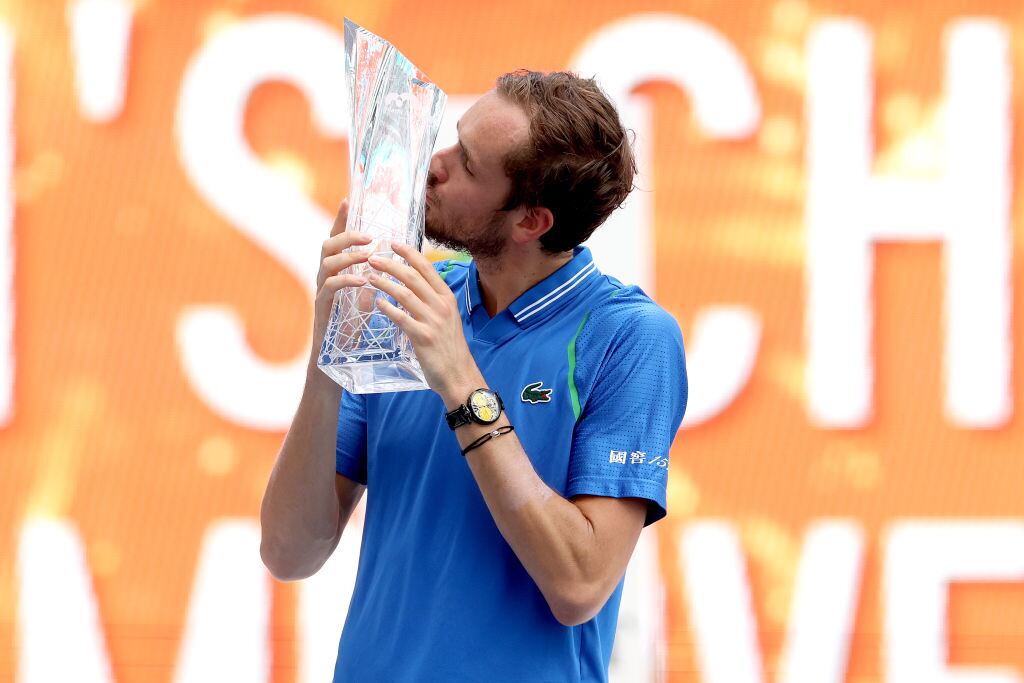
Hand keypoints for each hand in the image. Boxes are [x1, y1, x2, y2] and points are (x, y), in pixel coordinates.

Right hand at [310, 199, 372, 365]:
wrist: (337, 354)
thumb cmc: (353, 324)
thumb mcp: (366, 294)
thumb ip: (373, 275)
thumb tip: (394, 257)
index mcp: (336, 270)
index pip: (336, 238)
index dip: (340, 219)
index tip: (348, 200)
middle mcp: (325, 276)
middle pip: (327, 244)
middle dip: (347, 236)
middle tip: (369, 237)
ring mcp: (321, 290)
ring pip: (327, 262)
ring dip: (349, 256)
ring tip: (368, 256)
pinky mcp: (322, 307)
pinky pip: (329, 287)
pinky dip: (345, 281)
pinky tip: (361, 281)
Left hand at [366, 242, 482, 400]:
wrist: (459, 374)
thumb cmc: (450, 346)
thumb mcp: (447, 317)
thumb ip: (432, 300)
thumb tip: (413, 285)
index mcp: (447, 297)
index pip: (426, 267)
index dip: (408, 253)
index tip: (392, 243)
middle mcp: (441, 305)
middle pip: (412, 276)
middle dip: (390, 264)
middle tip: (372, 258)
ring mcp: (433, 321)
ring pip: (404, 294)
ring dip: (384, 283)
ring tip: (369, 277)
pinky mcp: (423, 337)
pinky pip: (401, 318)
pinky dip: (387, 308)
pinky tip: (377, 303)